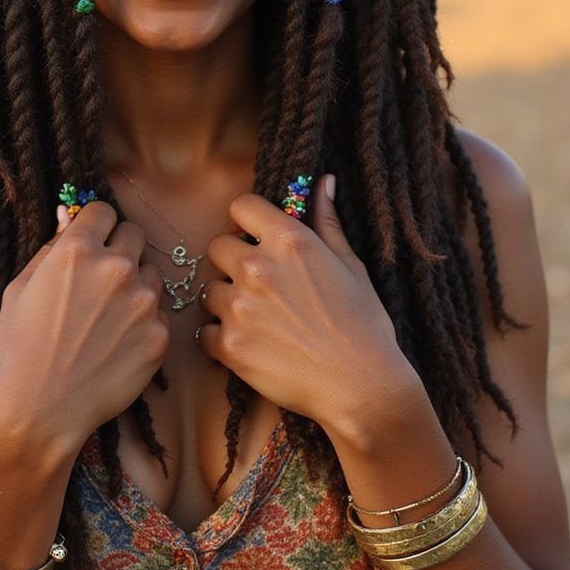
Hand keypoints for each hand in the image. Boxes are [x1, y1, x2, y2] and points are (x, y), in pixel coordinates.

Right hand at [0, 202, 168, 455]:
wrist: (39, 412)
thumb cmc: (19, 350)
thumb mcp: (20, 288)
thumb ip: (51, 249)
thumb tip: (70, 219)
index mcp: (77, 251)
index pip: (104, 211)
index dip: (96, 225)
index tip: (92, 240)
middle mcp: (116, 269)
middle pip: (134, 234)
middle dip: (119, 249)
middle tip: (101, 278)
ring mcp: (143, 303)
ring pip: (150, 274)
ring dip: (135, 286)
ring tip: (107, 318)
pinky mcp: (160, 336)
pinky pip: (157, 314)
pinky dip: (142, 324)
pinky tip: (116, 346)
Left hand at [198, 176, 420, 435]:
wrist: (363, 387)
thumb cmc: (364, 326)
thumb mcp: (352, 266)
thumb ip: (328, 222)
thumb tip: (323, 182)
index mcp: (290, 241)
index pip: (241, 206)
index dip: (246, 222)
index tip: (255, 237)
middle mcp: (258, 267)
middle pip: (215, 246)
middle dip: (230, 261)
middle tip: (254, 284)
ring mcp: (239, 307)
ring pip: (208, 290)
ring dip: (225, 302)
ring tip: (255, 320)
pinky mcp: (229, 346)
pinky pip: (204, 332)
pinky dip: (220, 340)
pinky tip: (248, 346)